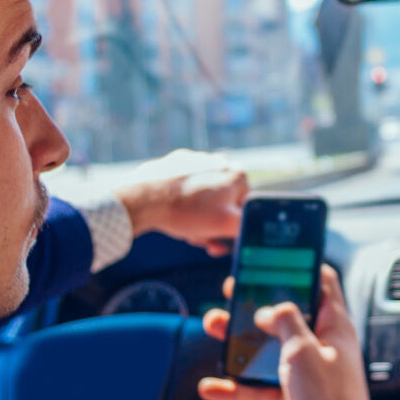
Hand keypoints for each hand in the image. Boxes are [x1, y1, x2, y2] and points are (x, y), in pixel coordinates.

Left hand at [114, 150, 249, 256]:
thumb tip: (255, 226)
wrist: (143, 199)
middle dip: (212, 223)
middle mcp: (219, 162)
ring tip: (184, 228)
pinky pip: (185, 186)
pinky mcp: (174, 163)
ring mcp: (195, 160)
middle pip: (223, 201)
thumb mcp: (226, 225)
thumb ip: (248, 225)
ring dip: (198, 215)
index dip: (232, 227)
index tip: (217, 239)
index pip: (244, 207)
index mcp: (237, 174)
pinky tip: (172, 212)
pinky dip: (182, 200)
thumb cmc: (186, 211)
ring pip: (204, 195)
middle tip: (198, 238)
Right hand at [197, 265, 380, 399]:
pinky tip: (215, 387)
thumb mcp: (304, 350)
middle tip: (234, 293)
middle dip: (257, 304)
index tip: (276, 259)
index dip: (300, 267)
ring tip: (215, 327)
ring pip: (270, 348)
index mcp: (334, 324)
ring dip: (241, 342)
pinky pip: (264, 384)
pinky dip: (240, 385)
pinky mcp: (296, 393)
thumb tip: (271, 309)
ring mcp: (309, 368)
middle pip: (287, 315)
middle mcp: (323, 343)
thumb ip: (286, 322)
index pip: (322, 282)